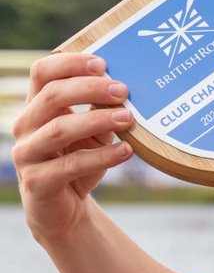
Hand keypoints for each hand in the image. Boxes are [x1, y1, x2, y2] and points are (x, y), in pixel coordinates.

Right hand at [12, 53, 133, 240]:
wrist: (66, 210)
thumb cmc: (80, 160)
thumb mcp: (94, 131)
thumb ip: (101, 109)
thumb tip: (125, 87)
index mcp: (37, 106)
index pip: (42, 72)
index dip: (70, 63)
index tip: (103, 64)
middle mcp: (26, 126)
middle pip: (51, 95)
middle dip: (89, 88)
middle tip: (123, 91)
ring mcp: (28, 154)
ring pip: (59, 130)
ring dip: (97, 120)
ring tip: (127, 118)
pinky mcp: (37, 182)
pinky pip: (70, 165)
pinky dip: (102, 157)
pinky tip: (126, 151)